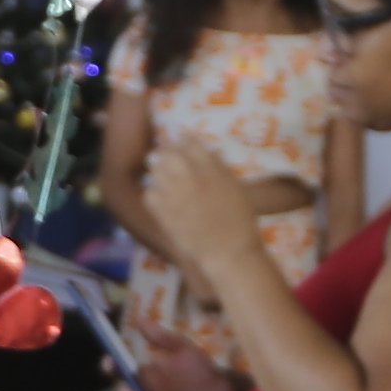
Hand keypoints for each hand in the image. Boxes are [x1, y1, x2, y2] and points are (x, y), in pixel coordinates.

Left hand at [144, 139, 258, 256]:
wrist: (229, 251)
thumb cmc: (241, 221)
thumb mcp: (236, 187)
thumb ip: (219, 168)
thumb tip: (206, 153)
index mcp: (212, 170)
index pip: (191, 143)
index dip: (183, 139)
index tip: (180, 140)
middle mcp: (192, 178)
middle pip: (169, 154)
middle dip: (166, 152)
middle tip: (166, 155)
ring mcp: (176, 196)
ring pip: (156, 171)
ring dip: (158, 169)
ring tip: (162, 173)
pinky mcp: (165, 214)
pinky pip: (149, 194)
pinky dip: (153, 192)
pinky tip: (160, 196)